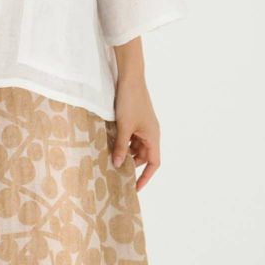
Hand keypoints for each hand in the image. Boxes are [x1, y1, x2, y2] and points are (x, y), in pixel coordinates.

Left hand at [111, 76, 160, 191]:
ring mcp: (143, 125)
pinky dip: (123, 141)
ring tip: (112, 159)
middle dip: (132, 164)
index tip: (136, 188)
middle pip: (143, 155)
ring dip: (126, 152)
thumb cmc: (130, 102)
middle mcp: (150, 132)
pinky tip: (111, 143)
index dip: (146, 176)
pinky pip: (131, 135)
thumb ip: (121, 146)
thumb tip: (117, 164)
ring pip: (136, 145)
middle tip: (117, 173)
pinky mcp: (135, 118)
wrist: (130, 78)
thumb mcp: (124, 127)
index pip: (153, 163)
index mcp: (153, 137)